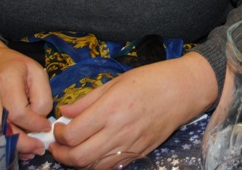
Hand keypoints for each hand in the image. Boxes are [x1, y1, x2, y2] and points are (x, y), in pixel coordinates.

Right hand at [0, 37, 52, 155]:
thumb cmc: (15, 66)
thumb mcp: (36, 71)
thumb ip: (42, 94)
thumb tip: (41, 118)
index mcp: (6, 80)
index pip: (19, 111)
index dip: (35, 122)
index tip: (46, 126)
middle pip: (4, 128)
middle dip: (24, 142)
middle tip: (39, 148)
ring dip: (13, 147)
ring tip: (29, 150)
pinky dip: (2, 145)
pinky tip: (16, 147)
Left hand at [48, 52, 217, 168]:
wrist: (184, 90)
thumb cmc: (152, 79)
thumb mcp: (116, 81)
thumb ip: (88, 99)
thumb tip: (66, 112)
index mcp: (111, 108)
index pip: (73, 134)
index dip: (58, 134)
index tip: (59, 126)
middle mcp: (119, 131)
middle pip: (78, 157)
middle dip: (60, 154)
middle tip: (57, 145)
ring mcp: (130, 146)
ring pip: (93, 167)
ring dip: (76, 162)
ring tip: (72, 150)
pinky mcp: (139, 153)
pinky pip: (111, 167)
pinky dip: (96, 164)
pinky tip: (93, 153)